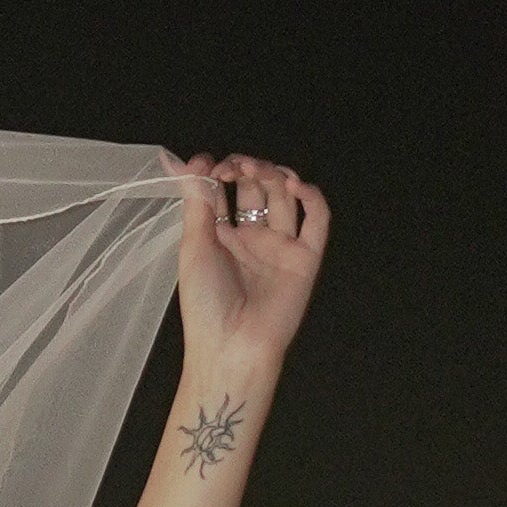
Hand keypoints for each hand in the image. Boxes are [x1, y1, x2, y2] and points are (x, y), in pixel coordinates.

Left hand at [174, 151, 329, 380]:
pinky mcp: (306, 258)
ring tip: (258, 171)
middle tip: (236, 168)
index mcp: (220, 236)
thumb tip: (189, 160)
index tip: (210, 165)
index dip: (219, 171)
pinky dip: (312, 197)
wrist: (232, 346)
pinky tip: (295, 186)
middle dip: (248, 169)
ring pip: (285, 198)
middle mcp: (251, 238)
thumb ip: (196, 202)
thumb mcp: (193, 246)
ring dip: (275, 175)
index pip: (225, 190)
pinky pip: (318, 221)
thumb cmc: (205, 303)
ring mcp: (280, 247)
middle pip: (257, 188)